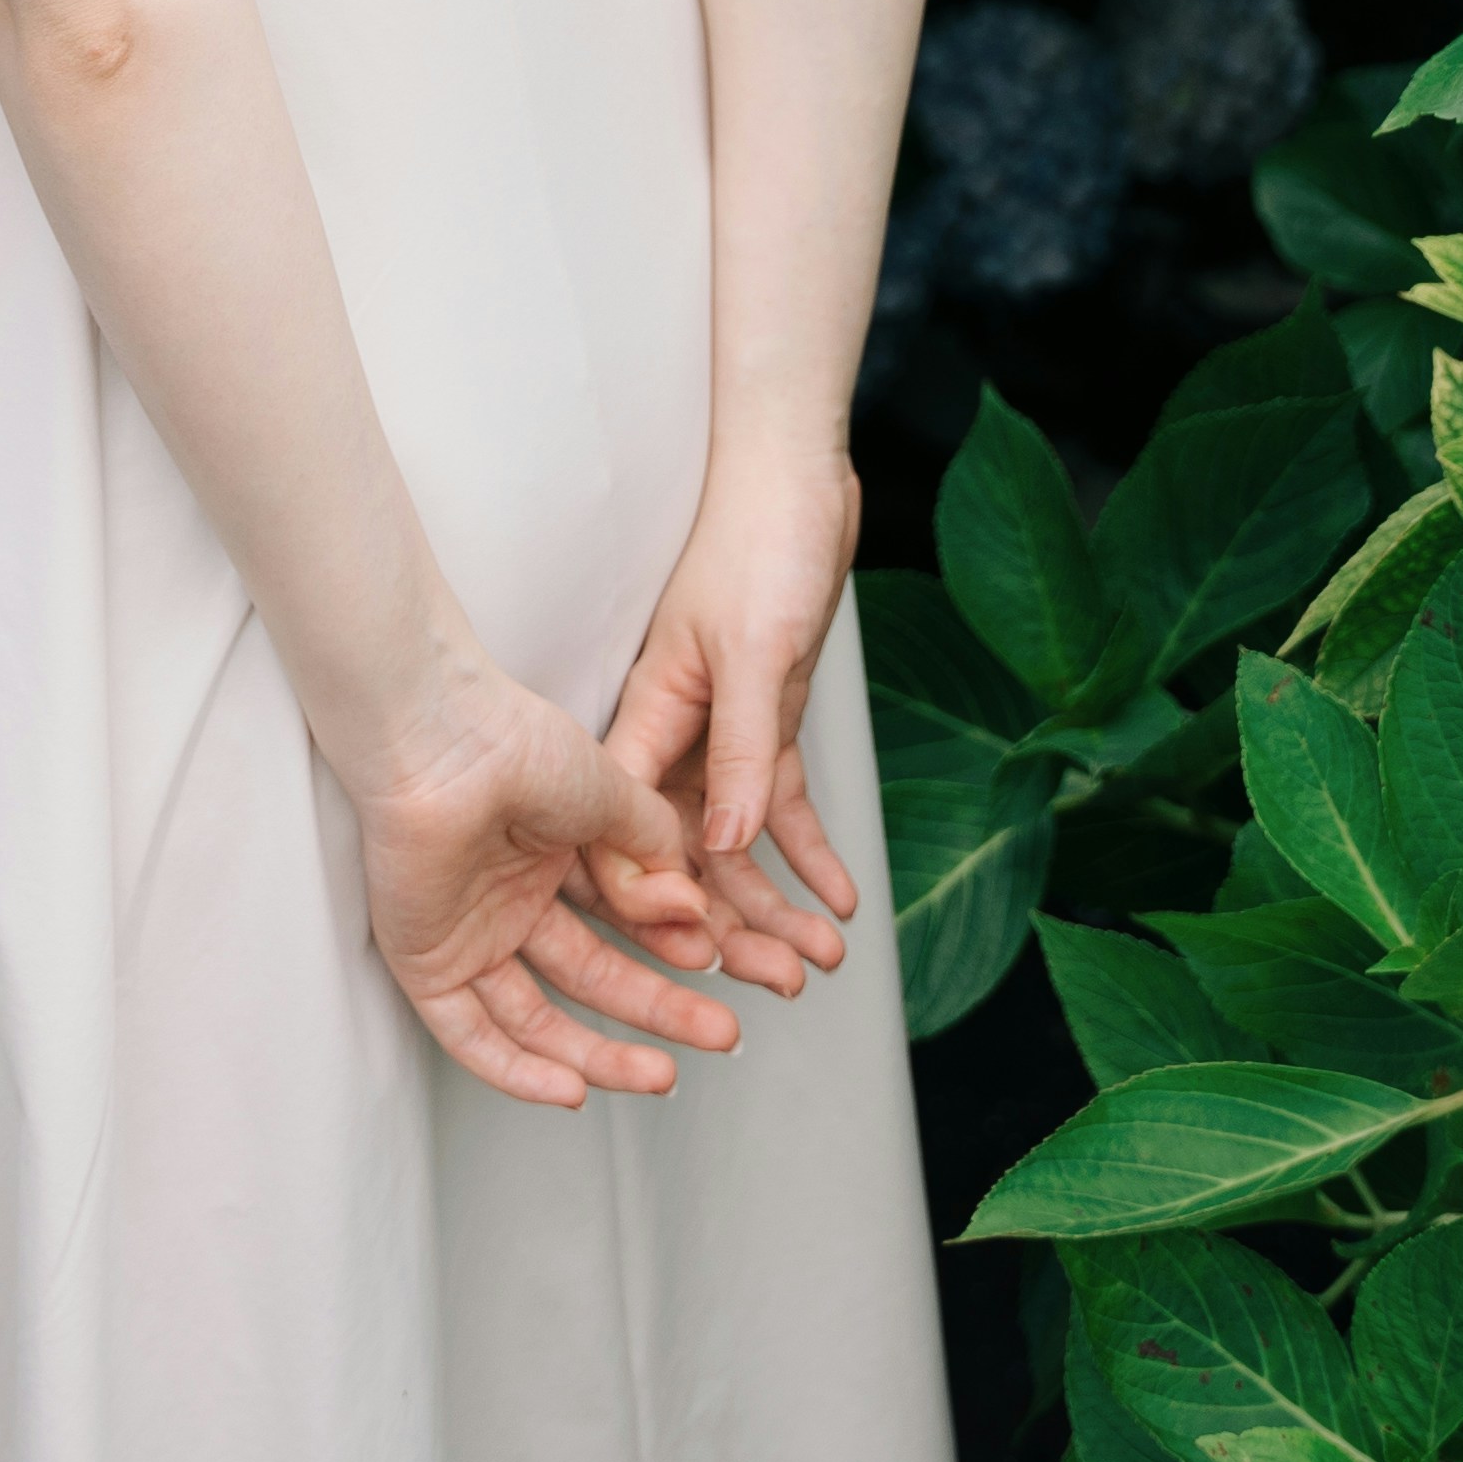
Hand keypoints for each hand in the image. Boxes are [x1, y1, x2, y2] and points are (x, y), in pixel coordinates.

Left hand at [346, 649, 747, 1109]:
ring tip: (663, 1076)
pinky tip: (572, 1091)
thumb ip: (655, 852)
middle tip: (717, 1034)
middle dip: (658, 1012)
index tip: (718, 960)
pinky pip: (469, 1034)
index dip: (671, 952)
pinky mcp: (424, 961)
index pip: (619, 928)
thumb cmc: (513, 742)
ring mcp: (466, 934)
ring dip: (601, 1055)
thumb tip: (691, 908)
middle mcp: (509, 901)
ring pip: (536, 1019)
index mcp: (550, 857)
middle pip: (590, 981)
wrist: (444, 741)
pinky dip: (519, 1070)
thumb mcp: (613, 794)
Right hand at [605, 436, 864, 1000]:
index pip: (624, 831)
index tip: (692, 954)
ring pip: (735, 845)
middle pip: (684, 856)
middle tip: (777, 981)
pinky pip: (778, 809)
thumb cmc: (761, 543)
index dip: (651, 901)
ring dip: (773, 904)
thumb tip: (723, 845)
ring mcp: (718, 736)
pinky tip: (839, 901)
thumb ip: (738, 747)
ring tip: (821, 959)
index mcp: (645, 718)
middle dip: (728, 925)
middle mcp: (672, 739)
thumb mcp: (756, 649)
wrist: (797, 480)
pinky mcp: (764, 727)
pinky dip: (808, 857)